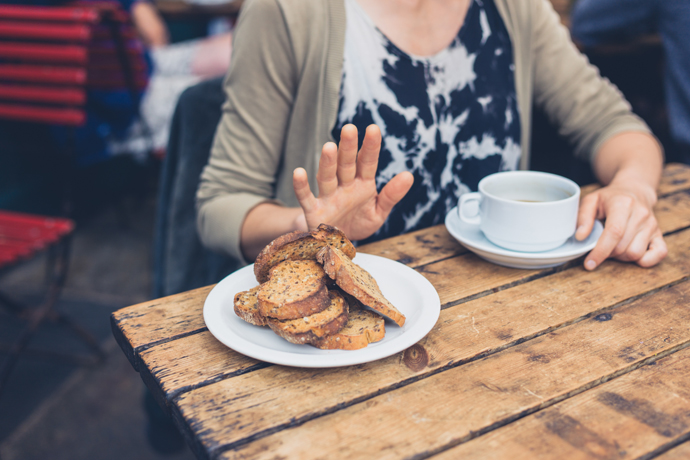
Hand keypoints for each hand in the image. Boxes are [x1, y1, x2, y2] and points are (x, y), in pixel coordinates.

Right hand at [292, 124, 413, 240]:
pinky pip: (306, 197)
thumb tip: (409, 176)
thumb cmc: (359, 222)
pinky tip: (299, 173)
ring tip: (329, 147)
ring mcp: (328, 197)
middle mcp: (344, 186)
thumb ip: (392, 195)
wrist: (339, 244)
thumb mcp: (379, 211)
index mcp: (362, 184)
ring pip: (327, 177)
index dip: (370, 147)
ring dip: (327, 163)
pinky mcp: (314, 211)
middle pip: (346, 164)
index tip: (373, 129)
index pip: (367, 162)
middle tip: (349, 128)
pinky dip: (301, 186)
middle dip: (347, 148)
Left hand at [575, 181, 666, 269]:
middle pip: (623, 247)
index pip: (614, 232)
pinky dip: (644, 260)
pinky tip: (630, 253)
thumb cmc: (610, 198)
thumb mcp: (591, 200)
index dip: (600, 251)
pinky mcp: (659, 234)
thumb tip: (580, 237)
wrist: (634, 190)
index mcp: (623, 204)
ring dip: (621, 257)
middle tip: (600, 246)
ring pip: (636, 254)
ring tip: (614, 246)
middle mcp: (641, 214)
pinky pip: (659, 254)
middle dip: (607, 253)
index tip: (589, 264)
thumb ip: (583, 217)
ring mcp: (652, 225)